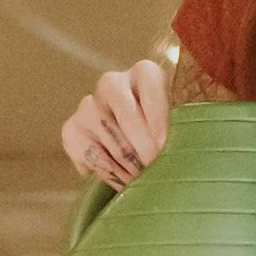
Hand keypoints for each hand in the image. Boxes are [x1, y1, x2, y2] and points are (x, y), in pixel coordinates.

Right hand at [63, 56, 169, 185]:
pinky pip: (89, 155)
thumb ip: (182, 128)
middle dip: (143, 148)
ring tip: (144, 181)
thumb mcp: (180, 122)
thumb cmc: (167, 128)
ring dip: (129, 166)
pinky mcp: (72, 129)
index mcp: (145, 74)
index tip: (164, 145)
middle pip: (127, 115)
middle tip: (155, 169)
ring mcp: (89, 105)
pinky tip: (124, 182)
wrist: (136, 139)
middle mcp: (113, 83)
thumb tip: (183, 151)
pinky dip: (109, 173)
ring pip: (109, 139)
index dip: (158, 119)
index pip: (151, 91)